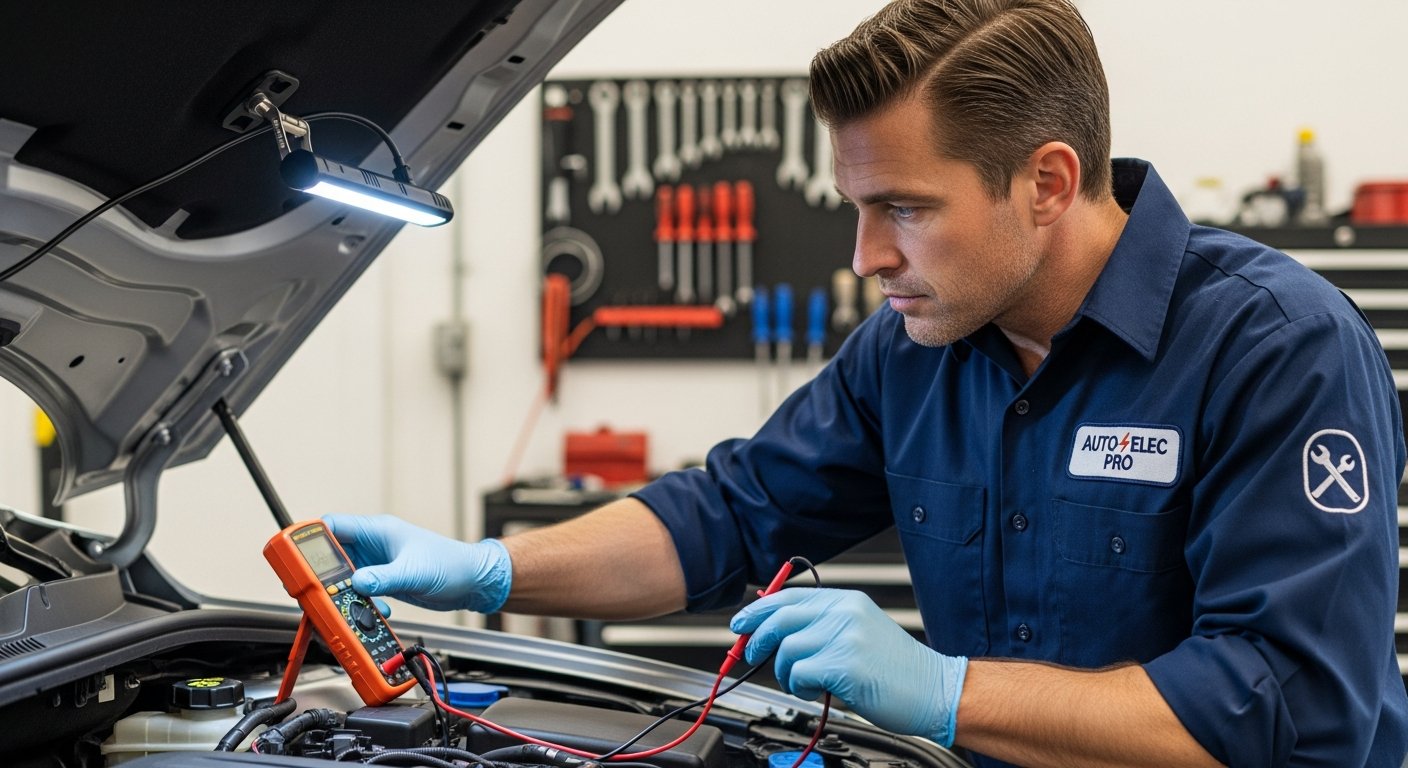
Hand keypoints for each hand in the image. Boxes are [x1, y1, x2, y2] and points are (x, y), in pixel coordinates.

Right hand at [322, 514, 510, 613]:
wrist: (472, 582)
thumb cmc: (451, 563)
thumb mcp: (414, 571)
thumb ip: (384, 578)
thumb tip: (358, 583)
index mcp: (378, 531)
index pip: (333, 526)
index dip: (310, 539)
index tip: (294, 556)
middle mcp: (374, 546)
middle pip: (332, 556)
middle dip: (321, 574)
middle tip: (314, 592)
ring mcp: (378, 565)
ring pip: (343, 577)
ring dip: (342, 593)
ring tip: (347, 606)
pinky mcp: (384, 582)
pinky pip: (359, 592)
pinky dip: (360, 603)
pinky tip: (374, 610)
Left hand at [730, 588, 967, 746]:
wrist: (936, 690)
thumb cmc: (898, 670)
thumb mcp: (859, 632)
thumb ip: (822, 626)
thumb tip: (775, 630)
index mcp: (847, 601)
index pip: (789, 596)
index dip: (759, 609)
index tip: (742, 623)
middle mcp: (844, 613)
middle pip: (780, 617)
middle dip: (756, 638)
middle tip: (749, 654)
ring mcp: (844, 637)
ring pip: (786, 650)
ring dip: (787, 673)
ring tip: (806, 683)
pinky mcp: (844, 664)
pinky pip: (799, 675)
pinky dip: (801, 688)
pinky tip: (819, 691)